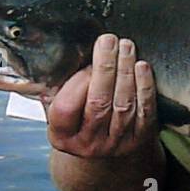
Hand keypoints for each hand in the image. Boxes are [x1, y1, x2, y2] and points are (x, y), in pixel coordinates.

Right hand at [43, 34, 158, 157]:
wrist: (99, 148)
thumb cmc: (76, 119)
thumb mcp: (55, 107)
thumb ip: (52, 86)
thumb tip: (45, 55)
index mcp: (62, 136)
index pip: (66, 108)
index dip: (77, 82)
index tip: (85, 61)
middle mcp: (88, 143)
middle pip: (99, 103)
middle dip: (105, 67)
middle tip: (108, 42)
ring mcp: (115, 143)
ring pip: (123, 104)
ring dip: (126, 71)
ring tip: (125, 47)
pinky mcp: (138, 139)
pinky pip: (144, 110)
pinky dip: (144, 86)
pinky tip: (141, 67)